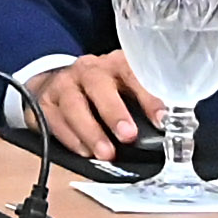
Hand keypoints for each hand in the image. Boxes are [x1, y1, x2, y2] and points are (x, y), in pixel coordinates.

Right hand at [20, 51, 164, 163]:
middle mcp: (88, 71)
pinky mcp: (45, 102)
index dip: (148, 97)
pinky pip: (53, 120)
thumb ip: (144, 105)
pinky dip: (69, 138)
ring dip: (90, 131)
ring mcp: (63, 85)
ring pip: (73, 104)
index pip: (133, 73)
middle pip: (98, 85)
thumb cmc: (103, 91)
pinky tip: (84, 151)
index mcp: (115, 64)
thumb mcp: (126, 89)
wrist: (59, 82)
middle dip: (114, 112)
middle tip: (128, 135)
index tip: (162, 120)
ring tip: (106, 153)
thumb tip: (173, 128)